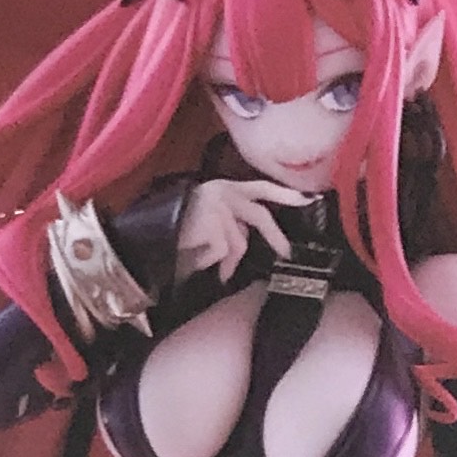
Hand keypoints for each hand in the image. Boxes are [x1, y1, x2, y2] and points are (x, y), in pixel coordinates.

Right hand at [176, 179, 310, 283]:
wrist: (147, 234)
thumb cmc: (177, 227)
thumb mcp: (209, 217)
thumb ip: (232, 221)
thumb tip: (247, 239)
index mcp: (225, 187)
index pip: (261, 187)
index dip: (285, 194)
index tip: (309, 199)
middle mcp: (223, 192)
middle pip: (260, 216)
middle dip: (275, 237)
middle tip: (286, 254)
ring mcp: (218, 207)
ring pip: (239, 242)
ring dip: (228, 261)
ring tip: (215, 270)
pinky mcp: (212, 224)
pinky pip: (222, 251)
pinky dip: (211, 261)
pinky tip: (196, 260)